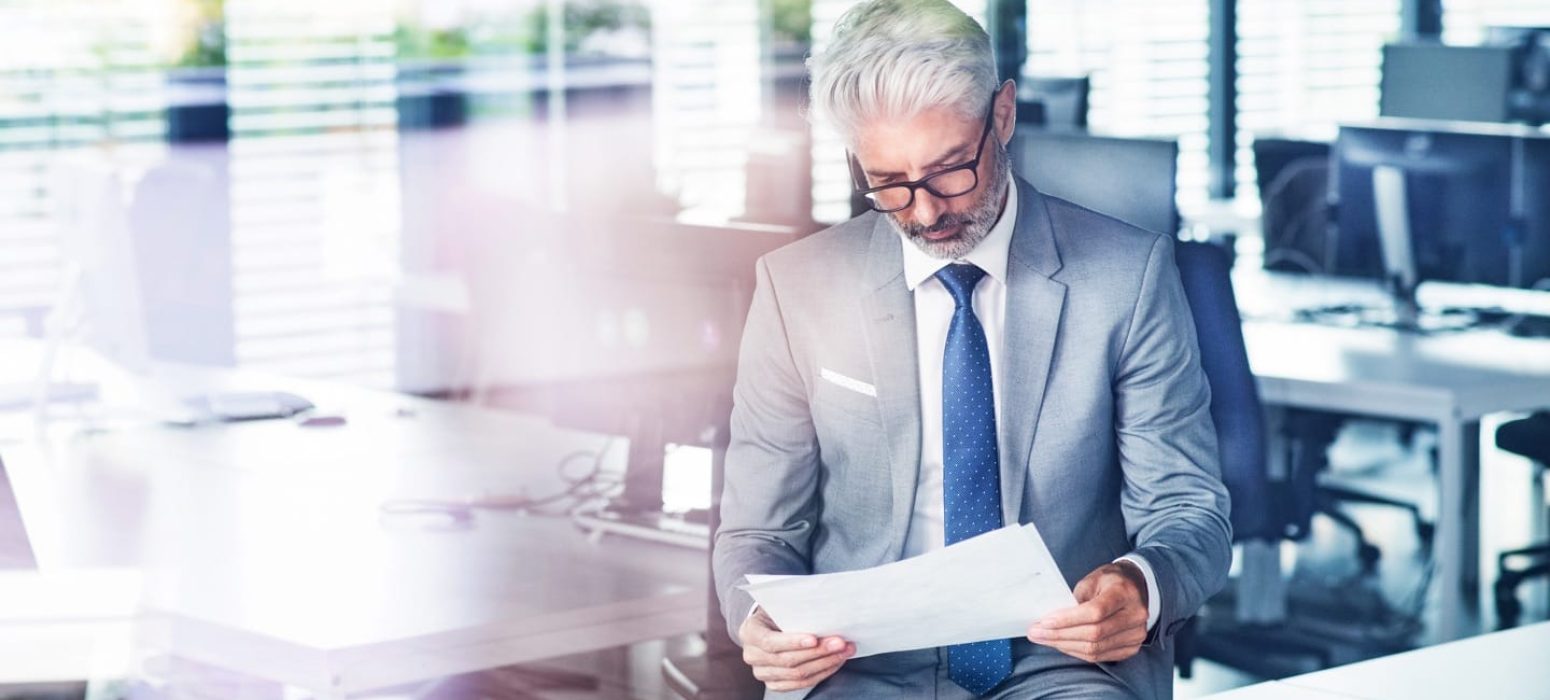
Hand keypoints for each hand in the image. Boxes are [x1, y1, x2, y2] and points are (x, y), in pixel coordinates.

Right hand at [738, 607, 855, 691]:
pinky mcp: (775, 684)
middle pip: (788, 660)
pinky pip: (801, 684)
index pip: (771, 642)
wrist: (767, 626)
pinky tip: (835, 663)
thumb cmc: (776, 611)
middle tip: (840, 643)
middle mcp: (752, 656)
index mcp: (749, 632)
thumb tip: (822, 607)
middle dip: (818, 652)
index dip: (793, 642)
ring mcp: (762, 673)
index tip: (815, 638)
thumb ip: (793, 607)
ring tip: (844, 652)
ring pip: (797, 674)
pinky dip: (821, 673)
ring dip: (825, 663)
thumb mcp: (778, 603)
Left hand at [1025, 561, 1148, 662]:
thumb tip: (1051, 620)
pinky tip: (1061, 644)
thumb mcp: (1091, 580)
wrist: (1135, 587)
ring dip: (1065, 646)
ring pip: (1095, 649)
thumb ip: (1075, 599)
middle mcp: (1135, 615)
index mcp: (1124, 593)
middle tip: (1035, 633)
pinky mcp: (1131, 647)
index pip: (1094, 612)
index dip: (1067, 620)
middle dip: (1060, 635)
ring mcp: (1136, 634)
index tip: (1044, 621)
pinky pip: (1100, 656)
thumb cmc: (1109, 581)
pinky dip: (1077, 652)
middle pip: (1094, 634)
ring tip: (1044, 639)